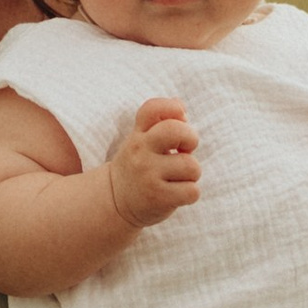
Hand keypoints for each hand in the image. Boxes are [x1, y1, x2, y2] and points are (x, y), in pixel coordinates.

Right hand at [108, 96, 199, 230]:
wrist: (115, 201)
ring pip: (191, 166)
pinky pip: (192, 191)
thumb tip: (180, 106)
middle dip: (191, 139)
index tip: (179, 122)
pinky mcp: (157, 197)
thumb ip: (161, 120)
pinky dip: (191, 193)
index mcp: (138, 134)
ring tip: (179, 177)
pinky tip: (177, 193)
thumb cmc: (139, 165)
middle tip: (185, 150)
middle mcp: (140, 150)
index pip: (153, 108)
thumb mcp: (142, 139)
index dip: (174, 109)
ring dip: (192, 173)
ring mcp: (148, 174)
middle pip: (176, 130)